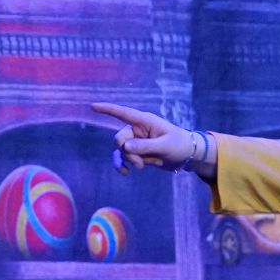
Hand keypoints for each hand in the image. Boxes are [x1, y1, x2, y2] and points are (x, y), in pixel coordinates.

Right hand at [93, 102, 210, 175]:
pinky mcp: (137, 152)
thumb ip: (145, 146)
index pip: (123, 113)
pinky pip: (123, 158)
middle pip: (120, 139)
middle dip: (127, 153)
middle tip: (140, 164)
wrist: (187, 156)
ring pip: (121, 151)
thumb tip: (125, 147)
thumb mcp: (165, 146)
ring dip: (129, 160)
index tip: (93, 106)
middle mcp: (137, 129)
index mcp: (144, 121)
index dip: (108, 109)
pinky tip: (126, 173)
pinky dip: (124, 165)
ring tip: (141, 168)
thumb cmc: (179, 144)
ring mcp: (136, 141)